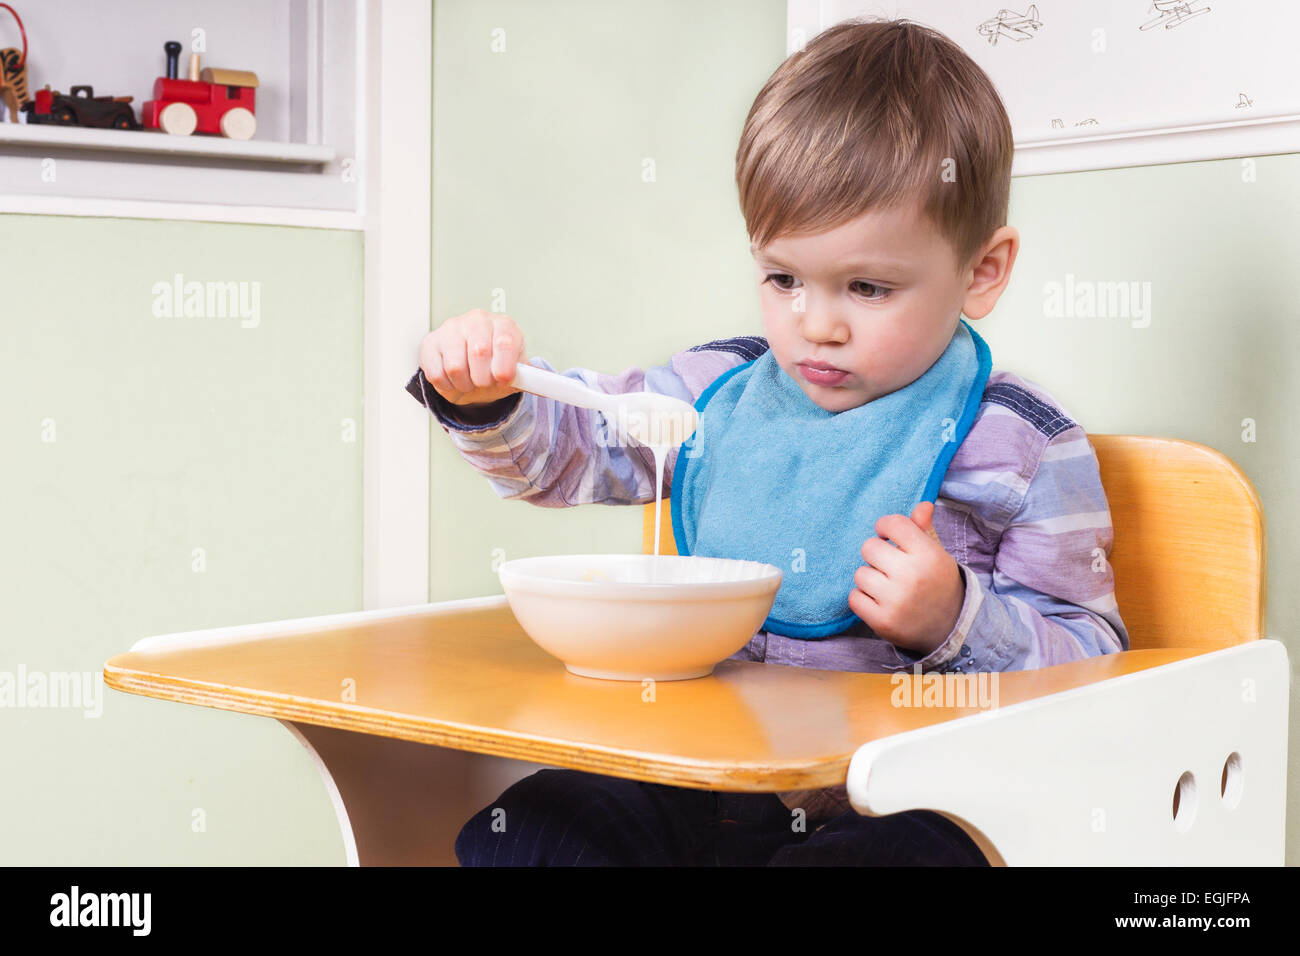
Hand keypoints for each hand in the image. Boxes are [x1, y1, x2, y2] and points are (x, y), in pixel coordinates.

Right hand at [419, 309, 526, 405]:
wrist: (471, 369)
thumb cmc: (496, 367)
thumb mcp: (517, 372)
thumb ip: (530, 378)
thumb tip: (545, 386)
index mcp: (503, 325)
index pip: (505, 340)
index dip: (504, 365)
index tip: (503, 380)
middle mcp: (477, 320)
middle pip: (479, 353)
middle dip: (484, 379)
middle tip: (485, 383)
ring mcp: (451, 328)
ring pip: (456, 366)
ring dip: (465, 384)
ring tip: (470, 382)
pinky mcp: (431, 342)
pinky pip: (436, 373)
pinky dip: (447, 385)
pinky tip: (454, 379)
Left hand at [848, 501, 965, 655]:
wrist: (949, 627)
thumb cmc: (937, 583)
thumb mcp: (936, 555)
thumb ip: (924, 530)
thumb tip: (923, 505)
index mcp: (928, 555)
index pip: (892, 523)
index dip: (885, 527)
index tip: (889, 536)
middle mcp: (912, 576)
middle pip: (869, 547)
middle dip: (876, 554)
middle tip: (889, 565)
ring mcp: (896, 601)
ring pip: (860, 573)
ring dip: (869, 578)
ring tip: (887, 586)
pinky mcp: (883, 621)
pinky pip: (854, 598)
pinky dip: (863, 599)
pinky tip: (880, 601)